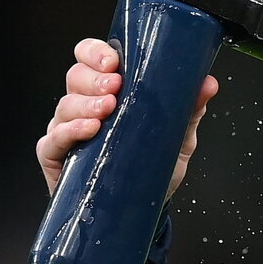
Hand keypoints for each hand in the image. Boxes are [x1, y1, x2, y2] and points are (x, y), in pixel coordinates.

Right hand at [36, 37, 218, 196]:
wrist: (146, 211)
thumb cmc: (154, 170)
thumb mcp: (178, 139)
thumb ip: (189, 111)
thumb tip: (208, 83)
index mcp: (108, 94)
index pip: (91, 59)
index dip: (96, 53)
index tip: (114, 61)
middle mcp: (84, 107)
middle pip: (76, 77)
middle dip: (94, 78)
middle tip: (115, 86)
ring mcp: (68, 130)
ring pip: (65, 105)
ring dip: (85, 104)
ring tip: (106, 110)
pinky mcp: (57, 156)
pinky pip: (54, 139)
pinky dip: (69, 131)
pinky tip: (88, 130)